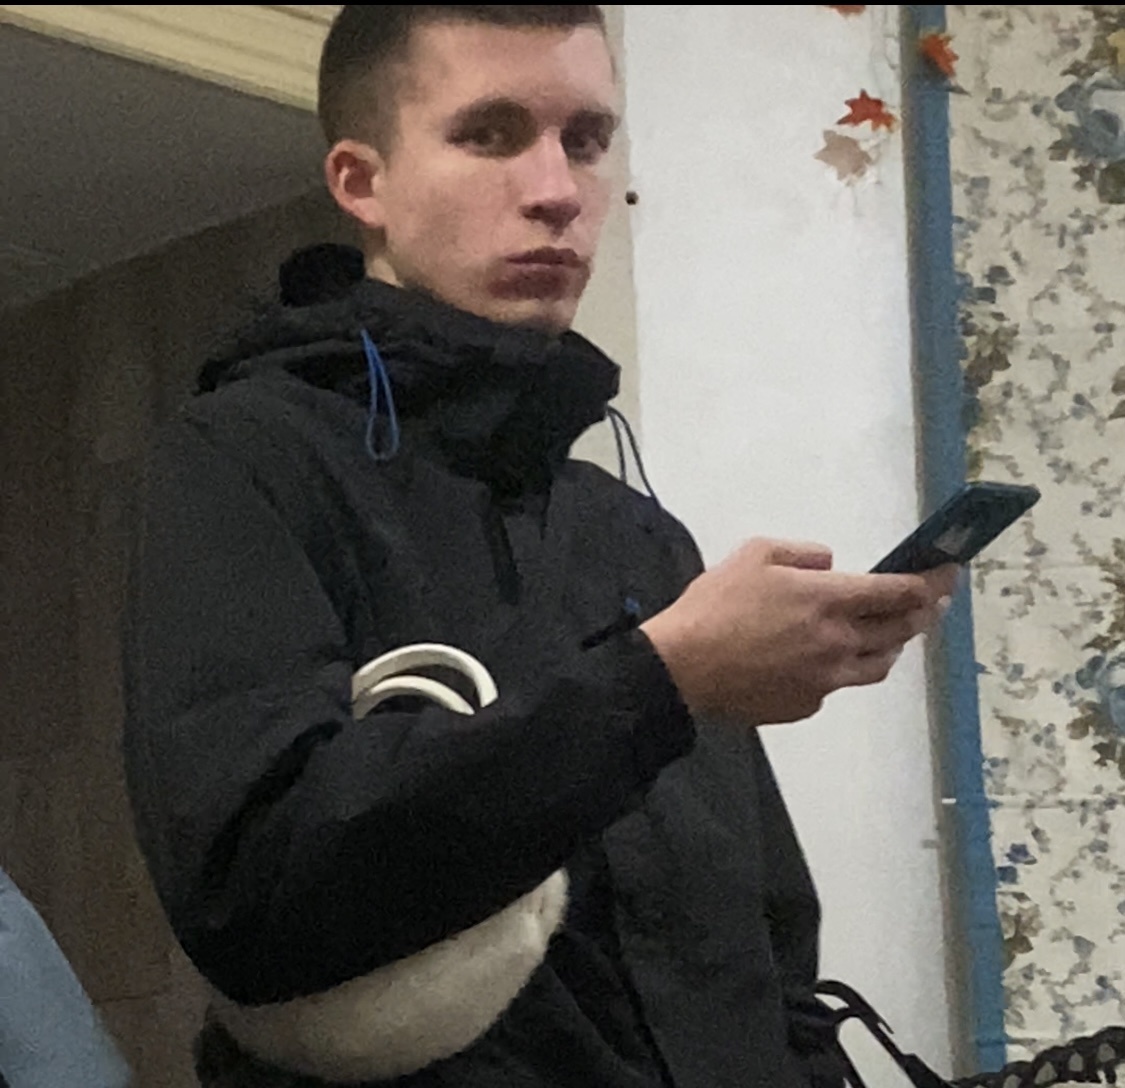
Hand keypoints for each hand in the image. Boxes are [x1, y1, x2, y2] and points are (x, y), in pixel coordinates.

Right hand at [641, 538, 957, 725]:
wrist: (683, 668)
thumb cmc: (714, 607)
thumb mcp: (754, 554)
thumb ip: (803, 554)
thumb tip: (830, 565)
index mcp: (826, 600)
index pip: (897, 592)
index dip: (930, 581)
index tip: (947, 573)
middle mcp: (837, 642)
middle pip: (900, 630)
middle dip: (924, 612)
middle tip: (934, 601)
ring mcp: (826, 679)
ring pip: (879, 664)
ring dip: (894, 645)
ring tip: (892, 634)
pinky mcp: (808, 704)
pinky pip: (838, 684)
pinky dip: (842, 668)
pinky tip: (824, 659)